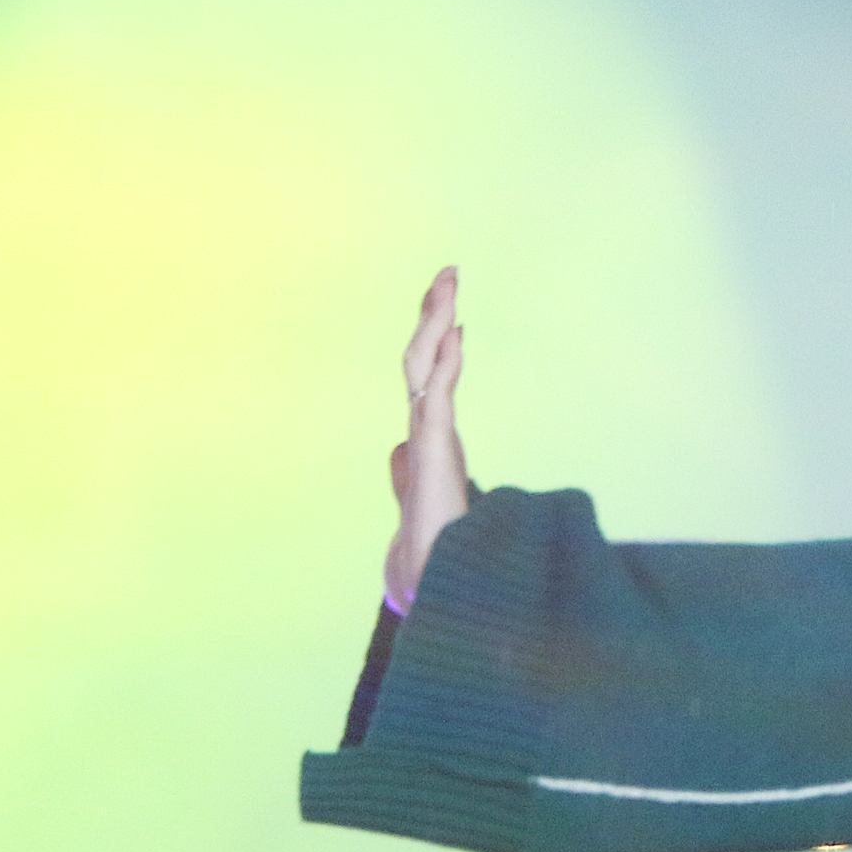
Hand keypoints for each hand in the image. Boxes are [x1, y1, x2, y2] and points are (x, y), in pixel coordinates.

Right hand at [384, 264, 470, 610]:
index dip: (440, 343)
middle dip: (433, 314)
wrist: (428, 578)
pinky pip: (437, 394)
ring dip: (437, 321)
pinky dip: (445, 361)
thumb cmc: (431, 545)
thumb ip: (411, 473)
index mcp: (428, 438)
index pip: (433, 378)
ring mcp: (423, 437)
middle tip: (448, 273)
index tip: (452, 314)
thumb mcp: (433, 499)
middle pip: (423, 358)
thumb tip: (396, 451)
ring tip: (449, 282)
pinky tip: (455, 332)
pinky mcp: (430, 451)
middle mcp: (422, 430)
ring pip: (424, 367)